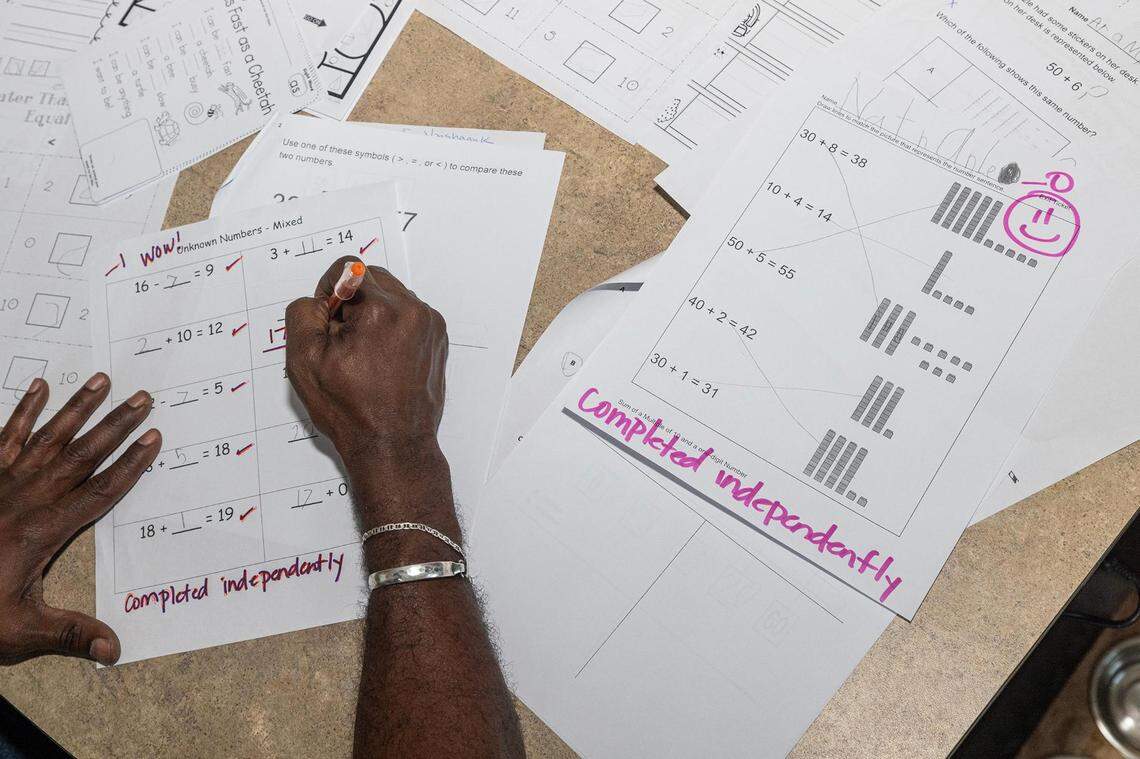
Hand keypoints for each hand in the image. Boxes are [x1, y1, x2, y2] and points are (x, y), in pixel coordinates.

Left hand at [0, 374, 159, 665]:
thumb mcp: (18, 632)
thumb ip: (68, 634)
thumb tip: (115, 649)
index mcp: (41, 532)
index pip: (98, 492)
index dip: (129, 465)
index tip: (153, 439)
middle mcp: (23, 500)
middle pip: (80, 455)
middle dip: (114, 426)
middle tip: (142, 398)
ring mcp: (0, 485)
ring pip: (47, 439)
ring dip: (76, 409)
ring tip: (101, 381)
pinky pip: (5, 438)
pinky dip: (23, 413)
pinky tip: (38, 388)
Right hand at [285, 257, 447, 458]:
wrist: (393, 445)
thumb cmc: (352, 411)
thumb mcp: (305, 360)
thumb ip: (304, 313)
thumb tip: (320, 299)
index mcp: (382, 311)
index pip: (347, 268)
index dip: (328, 293)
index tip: (327, 323)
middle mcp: (413, 312)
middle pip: (372, 277)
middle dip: (351, 301)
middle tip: (342, 341)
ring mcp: (430, 325)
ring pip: (391, 295)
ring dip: (372, 313)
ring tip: (363, 354)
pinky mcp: (437, 339)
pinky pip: (408, 315)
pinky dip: (391, 327)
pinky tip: (381, 359)